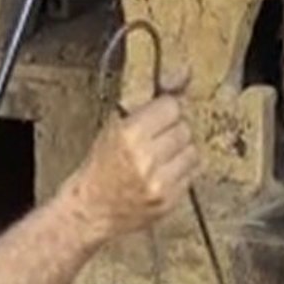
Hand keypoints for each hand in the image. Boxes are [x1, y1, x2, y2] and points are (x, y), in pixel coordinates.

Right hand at [61, 92, 198, 238]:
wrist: (91, 209)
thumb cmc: (101, 167)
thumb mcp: (116, 127)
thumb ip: (151, 103)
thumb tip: (184, 73)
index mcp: (129, 136)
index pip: (171, 107)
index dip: (166, 111)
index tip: (160, 116)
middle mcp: (146, 159)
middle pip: (184, 129)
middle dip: (173, 131)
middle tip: (157, 140)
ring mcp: (160, 182)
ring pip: (192, 152)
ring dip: (181, 152)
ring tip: (161, 159)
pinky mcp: (169, 200)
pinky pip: (192, 175)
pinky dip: (182, 172)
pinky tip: (163, 175)